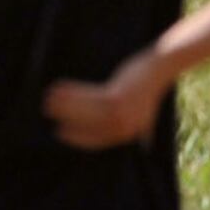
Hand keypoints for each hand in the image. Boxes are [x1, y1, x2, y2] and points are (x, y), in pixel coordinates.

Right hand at [45, 57, 164, 148]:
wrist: (161, 67)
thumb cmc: (147, 87)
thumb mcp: (142, 114)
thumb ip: (133, 127)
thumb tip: (130, 138)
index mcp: (127, 134)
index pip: (95, 142)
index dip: (76, 138)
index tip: (60, 132)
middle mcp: (122, 128)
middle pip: (85, 131)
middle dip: (65, 124)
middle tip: (49, 115)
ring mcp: (119, 114)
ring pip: (82, 114)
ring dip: (63, 106)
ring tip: (48, 98)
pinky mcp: (115, 98)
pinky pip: (85, 98)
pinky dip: (70, 93)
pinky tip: (59, 87)